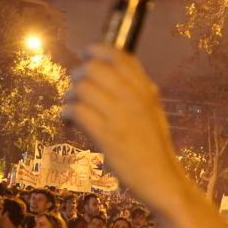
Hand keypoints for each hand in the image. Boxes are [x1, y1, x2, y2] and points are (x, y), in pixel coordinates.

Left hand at [63, 46, 190, 211]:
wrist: (160, 177)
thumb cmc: (154, 145)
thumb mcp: (153, 109)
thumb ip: (137, 89)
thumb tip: (115, 70)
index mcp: (145, 88)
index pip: (119, 55)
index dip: (97, 50)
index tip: (87, 56)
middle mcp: (132, 96)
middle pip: (94, 68)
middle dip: (78, 75)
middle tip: (76, 88)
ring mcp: (118, 115)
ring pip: (81, 88)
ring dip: (69, 96)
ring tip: (71, 106)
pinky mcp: (105, 134)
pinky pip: (76, 111)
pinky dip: (66, 113)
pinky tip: (68, 121)